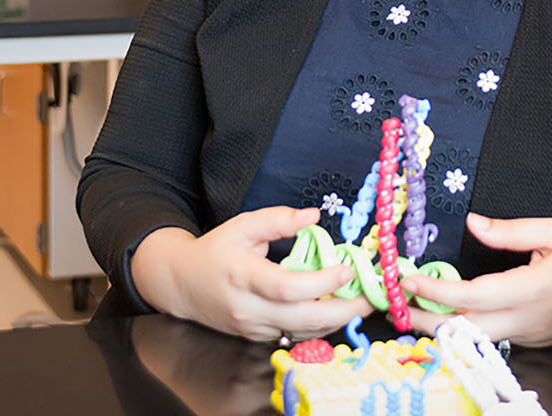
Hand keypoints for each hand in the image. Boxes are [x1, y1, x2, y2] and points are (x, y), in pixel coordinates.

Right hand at [130, 206, 373, 341]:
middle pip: (301, 319)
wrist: (181, 284)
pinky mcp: (256, 337)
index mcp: (243, 276)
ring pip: (302, 332)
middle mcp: (248, 307)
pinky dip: (318, 326)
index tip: (347, 269)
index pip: (287, 287)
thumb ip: (278, 219)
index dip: (321, 282)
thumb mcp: (241, 225)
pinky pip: (294, 335)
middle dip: (342, 311)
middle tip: (369, 299)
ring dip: (336, 321)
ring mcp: (252, 327)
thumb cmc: (214, 251)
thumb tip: (313, 216)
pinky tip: (336, 311)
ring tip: (361, 305)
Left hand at [401, 215, 551, 345]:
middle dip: (425, 321)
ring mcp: (527, 335)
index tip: (408, 280)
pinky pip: (491, 337)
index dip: (436, 290)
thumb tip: (473, 222)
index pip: (472, 296)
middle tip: (395, 307)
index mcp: (530, 289)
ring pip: (475, 338)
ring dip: (441, 327)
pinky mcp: (530, 340)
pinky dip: (464, 328)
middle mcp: (524, 319)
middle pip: (464, 329)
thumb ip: (511, 230)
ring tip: (411, 311)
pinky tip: (448, 315)